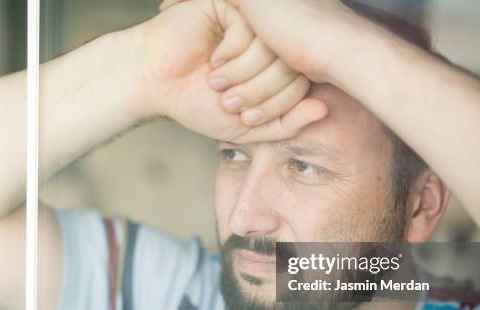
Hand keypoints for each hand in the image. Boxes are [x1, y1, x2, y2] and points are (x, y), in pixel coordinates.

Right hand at [136, 0, 326, 142]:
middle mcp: (268, 41)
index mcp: (274, 67)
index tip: (246, 119)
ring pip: (272, 47)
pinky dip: (231, 53)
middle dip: (259, 93)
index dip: (277, 107)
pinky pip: (249, 29)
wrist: (155, 84)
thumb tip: (323, 109)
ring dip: (243, 74)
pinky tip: (213, 58)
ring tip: (217, 81)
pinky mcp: (230, 5)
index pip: (301, 84)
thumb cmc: (197, 103)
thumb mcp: (248, 127)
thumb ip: (287, 123)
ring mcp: (251, 21)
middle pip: (291, 65)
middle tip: (229, 102)